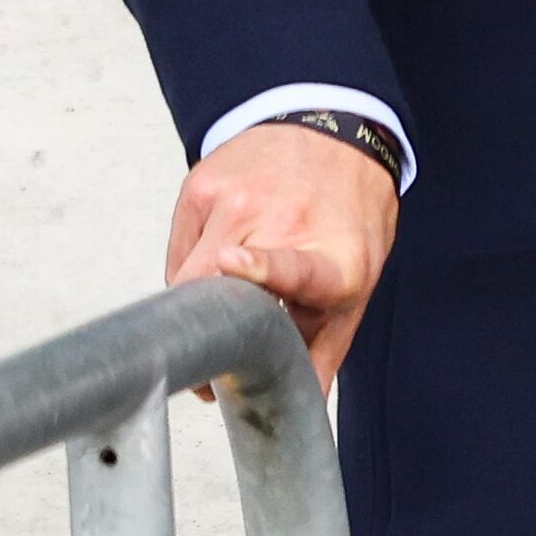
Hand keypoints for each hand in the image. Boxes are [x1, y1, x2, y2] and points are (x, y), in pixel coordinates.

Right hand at [161, 122, 400, 385]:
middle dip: (204, 337)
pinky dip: (192, 272)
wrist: (335, 129)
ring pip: (186, 277)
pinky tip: (221, 263)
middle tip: (208, 378)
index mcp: (330, 256)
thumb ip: (324, 350)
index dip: (262, 269)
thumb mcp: (356, 286)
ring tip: (225, 307)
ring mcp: (234, 199)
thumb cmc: (351, 216)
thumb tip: (299, 406)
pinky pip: (179, 252)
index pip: (293, 265)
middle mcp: (279, 220)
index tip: (232, 264)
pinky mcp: (199, 185)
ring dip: (197, 307)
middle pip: (211, 291)